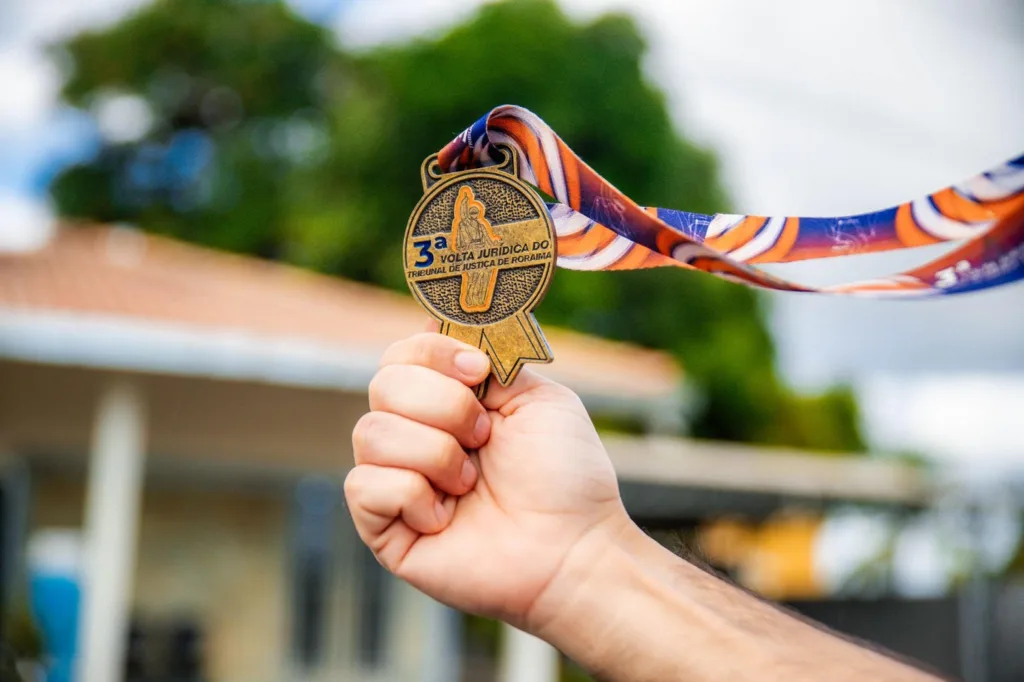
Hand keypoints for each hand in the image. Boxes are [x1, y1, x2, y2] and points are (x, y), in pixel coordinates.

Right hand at [345, 331, 629, 628]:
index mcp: (448, 401)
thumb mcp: (538, 396)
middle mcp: (416, 435)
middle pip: (382, 384)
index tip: (478, 371)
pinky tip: (446, 518)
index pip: (402, 354)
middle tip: (484, 436)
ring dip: (435, 454)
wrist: (573, 547)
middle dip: (443, 406)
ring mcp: (397, 481)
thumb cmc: (564, 476)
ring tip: (471, 482)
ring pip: (371, 432)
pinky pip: (364, 486)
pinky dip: (412, 495)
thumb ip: (490, 356)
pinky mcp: (384, 527)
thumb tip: (434, 322)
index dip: (432, 353)